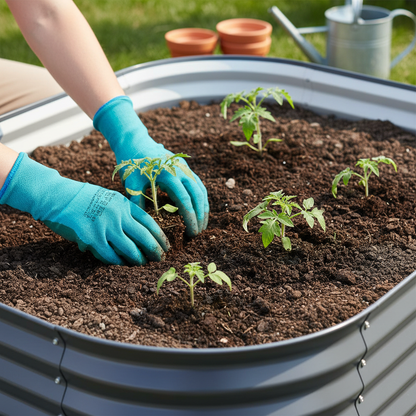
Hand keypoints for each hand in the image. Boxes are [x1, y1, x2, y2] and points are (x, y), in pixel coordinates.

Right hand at [0, 153, 168, 264]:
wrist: (57, 195)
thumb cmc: (82, 197)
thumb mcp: (108, 198)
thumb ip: (122, 212)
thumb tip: (135, 231)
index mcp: (124, 204)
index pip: (149, 222)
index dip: (159, 236)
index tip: (166, 245)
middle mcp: (118, 215)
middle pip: (144, 237)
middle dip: (154, 250)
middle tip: (160, 259)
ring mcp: (106, 226)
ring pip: (130, 248)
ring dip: (138, 259)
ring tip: (142, 264)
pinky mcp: (92, 238)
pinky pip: (110, 255)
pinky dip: (117, 262)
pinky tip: (121, 265)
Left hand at [93, 96, 208, 236]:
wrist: (135, 142)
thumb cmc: (132, 166)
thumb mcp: (132, 185)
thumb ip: (139, 204)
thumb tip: (147, 226)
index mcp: (168, 175)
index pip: (185, 200)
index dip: (190, 218)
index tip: (191, 233)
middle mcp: (181, 171)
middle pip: (198, 196)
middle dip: (200, 216)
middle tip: (198, 233)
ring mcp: (185, 168)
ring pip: (201, 190)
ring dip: (203, 208)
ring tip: (202, 225)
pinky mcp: (186, 168)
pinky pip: (198, 185)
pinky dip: (201, 199)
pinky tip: (199, 211)